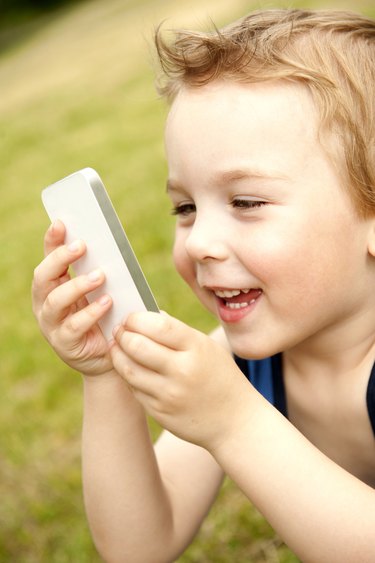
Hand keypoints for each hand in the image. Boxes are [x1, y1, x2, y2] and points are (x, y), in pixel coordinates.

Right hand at [32, 220, 113, 375]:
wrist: (112, 355)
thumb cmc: (107, 317)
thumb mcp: (103, 291)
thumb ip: (100, 272)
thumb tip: (111, 245)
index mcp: (53, 286)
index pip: (48, 259)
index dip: (52, 241)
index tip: (61, 222)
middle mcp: (46, 303)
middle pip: (43, 277)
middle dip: (61, 259)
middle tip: (82, 246)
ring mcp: (52, 325)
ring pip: (55, 301)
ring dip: (77, 285)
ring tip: (100, 276)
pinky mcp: (64, 344)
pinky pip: (73, 326)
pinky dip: (90, 313)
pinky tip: (107, 303)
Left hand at [110, 311, 249, 449]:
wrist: (235, 421)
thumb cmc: (220, 376)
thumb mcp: (207, 347)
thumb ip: (178, 331)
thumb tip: (149, 315)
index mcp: (196, 348)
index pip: (157, 326)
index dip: (136, 318)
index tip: (131, 317)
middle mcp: (182, 370)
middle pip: (137, 346)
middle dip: (122, 335)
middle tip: (120, 330)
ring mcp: (169, 394)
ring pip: (128, 369)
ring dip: (117, 354)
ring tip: (117, 346)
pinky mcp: (159, 412)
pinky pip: (133, 389)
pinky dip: (127, 374)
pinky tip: (128, 366)